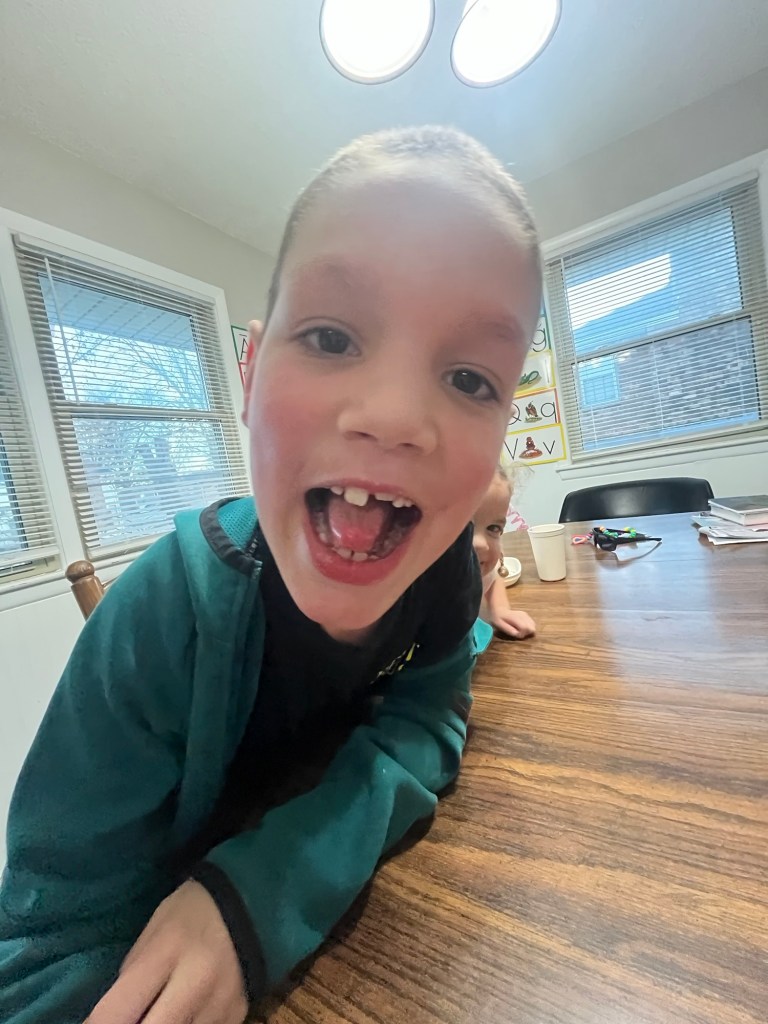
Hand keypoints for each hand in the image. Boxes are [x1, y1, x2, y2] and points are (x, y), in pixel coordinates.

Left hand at [86, 880, 247, 1023]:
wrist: (254, 902)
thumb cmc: (193, 911)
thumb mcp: (154, 931)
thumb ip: (132, 976)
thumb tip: (110, 1018)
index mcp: (167, 953)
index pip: (117, 1011)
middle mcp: (196, 983)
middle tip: (123, 1022)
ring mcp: (219, 1006)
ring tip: (153, 1014)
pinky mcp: (237, 1017)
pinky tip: (178, 1017)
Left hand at [490, 606, 536, 639]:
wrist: (499, 609)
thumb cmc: (497, 618)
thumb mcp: (498, 624)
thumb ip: (508, 629)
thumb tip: (517, 634)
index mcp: (516, 618)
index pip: (526, 628)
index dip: (522, 634)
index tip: (515, 635)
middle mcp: (523, 616)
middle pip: (532, 629)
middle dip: (526, 634)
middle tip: (518, 633)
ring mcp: (526, 615)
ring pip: (533, 627)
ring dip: (527, 631)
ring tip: (519, 631)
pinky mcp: (527, 616)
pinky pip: (532, 625)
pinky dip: (528, 628)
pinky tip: (520, 628)